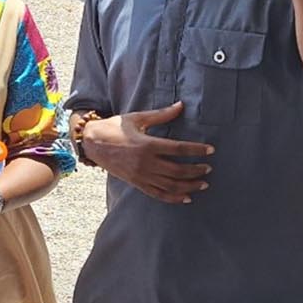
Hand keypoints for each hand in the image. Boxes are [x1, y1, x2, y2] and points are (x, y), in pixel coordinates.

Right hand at [82, 102, 214, 204]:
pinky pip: (157, 194)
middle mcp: (145, 162)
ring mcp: (140, 175)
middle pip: (177, 170)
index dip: (197, 150)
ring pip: (170, 185)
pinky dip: (173, 198)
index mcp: (147, 144)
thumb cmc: (114, 127)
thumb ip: (161, 115)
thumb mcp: (137, 118)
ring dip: (189, 186)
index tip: (210, 150)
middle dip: (196, 170)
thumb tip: (181, 105)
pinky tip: (186, 198)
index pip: (178, 149)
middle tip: (208, 168)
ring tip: (203, 184)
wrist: (91, 143)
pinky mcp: (136, 183)